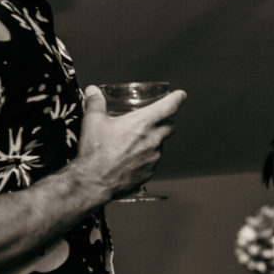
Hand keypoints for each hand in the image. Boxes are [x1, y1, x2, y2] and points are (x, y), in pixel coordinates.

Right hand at [73, 85, 186, 199]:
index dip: (177, 99)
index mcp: (142, 123)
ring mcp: (154, 157)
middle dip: (163, 121)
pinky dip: (146, 156)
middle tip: (151, 120)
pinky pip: (154, 160)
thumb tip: (93, 92)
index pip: (169, 107)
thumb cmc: (96, 153)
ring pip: (161, 144)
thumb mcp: (92, 122)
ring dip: (152, 140)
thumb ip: (95, 103)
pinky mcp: (151, 171)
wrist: (95, 182)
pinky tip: (130, 157)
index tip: (180, 95)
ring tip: (133, 141)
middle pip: (169, 126)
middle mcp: (153, 139)